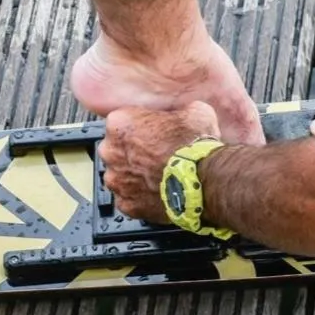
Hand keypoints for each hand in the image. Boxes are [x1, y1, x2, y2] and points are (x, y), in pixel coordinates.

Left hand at [100, 102, 220, 221]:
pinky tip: (158, 191)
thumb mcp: (193, 111)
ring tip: (159, 175)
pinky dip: (140, 196)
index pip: (122, 121)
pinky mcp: (125, 204)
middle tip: (156, 155)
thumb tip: (183, 113)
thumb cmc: (194, 147)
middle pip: (116, 149)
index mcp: (119, 123)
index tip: (153, 132)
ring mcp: (115, 180)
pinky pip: (129, 198)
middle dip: (133, 152)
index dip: (140, 127)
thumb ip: (177, 111)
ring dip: (135, 175)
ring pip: (120, 175)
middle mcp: (109, 151)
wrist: (204, 181)